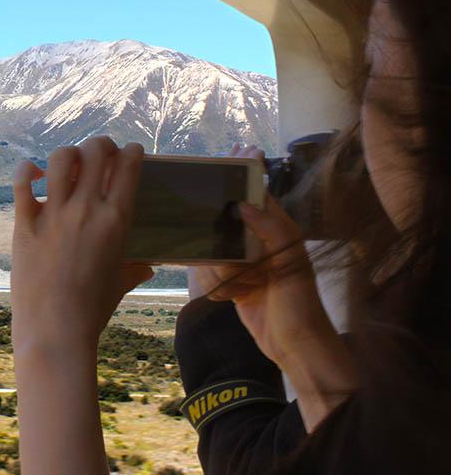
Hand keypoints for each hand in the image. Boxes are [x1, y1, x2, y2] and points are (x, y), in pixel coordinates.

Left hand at [11, 137, 152, 349]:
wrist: (54, 329)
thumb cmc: (92, 310)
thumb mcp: (119, 284)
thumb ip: (135, 269)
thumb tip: (148, 268)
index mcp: (117, 221)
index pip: (128, 168)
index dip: (131, 152)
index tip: (130, 151)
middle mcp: (87, 209)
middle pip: (96, 153)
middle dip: (101, 144)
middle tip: (100, 151)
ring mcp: (53, 213)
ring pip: (61, 159)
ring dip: (69, 153)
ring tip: (70, 161)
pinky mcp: (25, 222)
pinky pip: (22, 182)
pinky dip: (26, 169)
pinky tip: (33, 172)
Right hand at [189, 144, 356, 430]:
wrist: (296, 346)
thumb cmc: (299, 302)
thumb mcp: (291, 261)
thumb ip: (270, 227)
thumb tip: (242, 204)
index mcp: (279, 230)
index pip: (257, 194)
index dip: (242, 177)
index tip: (224, 159)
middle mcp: (261, 242)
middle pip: (228, 220)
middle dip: (218, 230)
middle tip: (206, 235)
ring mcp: (246, 264)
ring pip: (215, 250)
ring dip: (219, 270)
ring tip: (237, 286)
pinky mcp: (235, 284)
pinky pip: (214, 274)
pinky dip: (217, 285)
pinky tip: (231, 298)